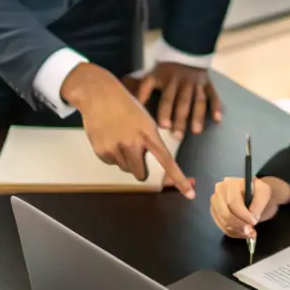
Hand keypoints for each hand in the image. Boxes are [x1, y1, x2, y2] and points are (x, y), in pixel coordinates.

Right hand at [61, 63, 194, 197]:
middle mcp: (133, 143)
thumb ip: (151, 142)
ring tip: (120, 138)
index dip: (179, 179)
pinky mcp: (102, 150)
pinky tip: (110, 138)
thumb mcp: (146, 120)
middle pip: (141, 174)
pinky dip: (112, 155)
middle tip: (135, 152)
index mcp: (149, 134)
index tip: (190, 194)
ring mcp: (116, 148)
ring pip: (126, 169)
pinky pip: (111, 163)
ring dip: (125, 160)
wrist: (99, 95)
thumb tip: (157, 166)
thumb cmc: (126, 106)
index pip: (167, 161)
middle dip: (140, 169)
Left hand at [128, 63, 221, 138]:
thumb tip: (133, 107)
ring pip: (198, 100)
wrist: (185, 50)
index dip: (164, 111)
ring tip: (195, 131)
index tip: (163, 126)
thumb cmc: (165, 70)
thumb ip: (143, 91)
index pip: (165, 96)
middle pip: (182, 102)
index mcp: (166, 79)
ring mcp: (196, 83)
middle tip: (177, 136)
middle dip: (179, 119)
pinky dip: (216, 107)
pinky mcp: (208, 84)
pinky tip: (217, 119)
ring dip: (197, 116)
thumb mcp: (152, 76)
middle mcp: (182, 82)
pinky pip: (213, 95)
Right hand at [210, 175, 289, 241]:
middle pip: (225, 213)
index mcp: (231, 184)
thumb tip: (252, 217)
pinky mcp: (215, 214)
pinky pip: (222, 227)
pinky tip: (243, 232)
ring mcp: (215, 204)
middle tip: (250, 231)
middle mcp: (219, 193)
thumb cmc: (258, 192)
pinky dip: (234, 233)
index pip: (233, 202)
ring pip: (223, 222)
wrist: (255, 194)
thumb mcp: (263, 192)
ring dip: (238, 231)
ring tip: (250, 233)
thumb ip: (258, 204)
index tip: (254, 222)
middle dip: (239, 225)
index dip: (243, 214)